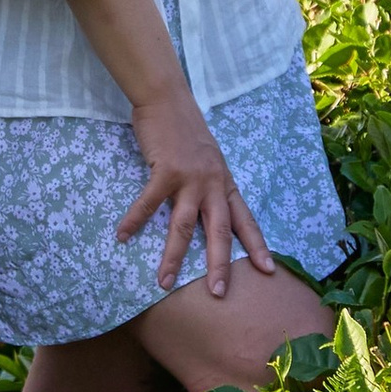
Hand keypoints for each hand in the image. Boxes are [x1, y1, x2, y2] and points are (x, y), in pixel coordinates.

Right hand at [116, 79, 274, 297]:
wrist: (168, 99)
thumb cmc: (186, 131)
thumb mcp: (208, 160)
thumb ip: (210, 185)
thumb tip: (208, 210)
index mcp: (224, 183)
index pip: (245, 220)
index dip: (257, 245)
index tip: (268, 270)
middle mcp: (212, 184)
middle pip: (220, 230)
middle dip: (220, 264)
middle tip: (219, 292)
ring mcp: (190, 178)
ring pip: (183, 225)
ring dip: (172, 256)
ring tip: (163, 282)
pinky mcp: (166, 170)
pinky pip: (148, 202)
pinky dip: (134, 221)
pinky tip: (122, 237)